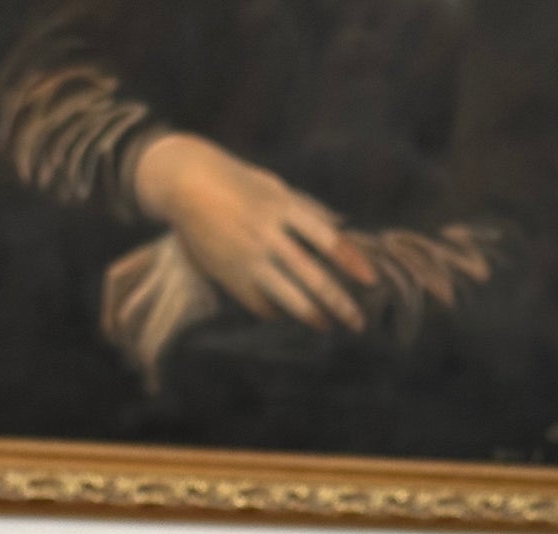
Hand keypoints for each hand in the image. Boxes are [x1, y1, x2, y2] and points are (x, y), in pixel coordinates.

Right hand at [134, 133, 375, 331]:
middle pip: (314, 277)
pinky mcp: (231, 276)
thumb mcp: (274, 188)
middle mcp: (268, 235)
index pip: (328, 239)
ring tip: (327, 325)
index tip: (371, 281)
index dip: (352, 262)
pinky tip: (286, 312)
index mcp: (284, 207)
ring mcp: (249, 258)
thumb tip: (341, 232)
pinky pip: (262, 304)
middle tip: (358, 324)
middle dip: (340, 304)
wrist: (185, 183)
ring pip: (289, 297)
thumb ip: (305, 211)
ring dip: (314, 316)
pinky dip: (277, 311)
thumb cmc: (238, 183)